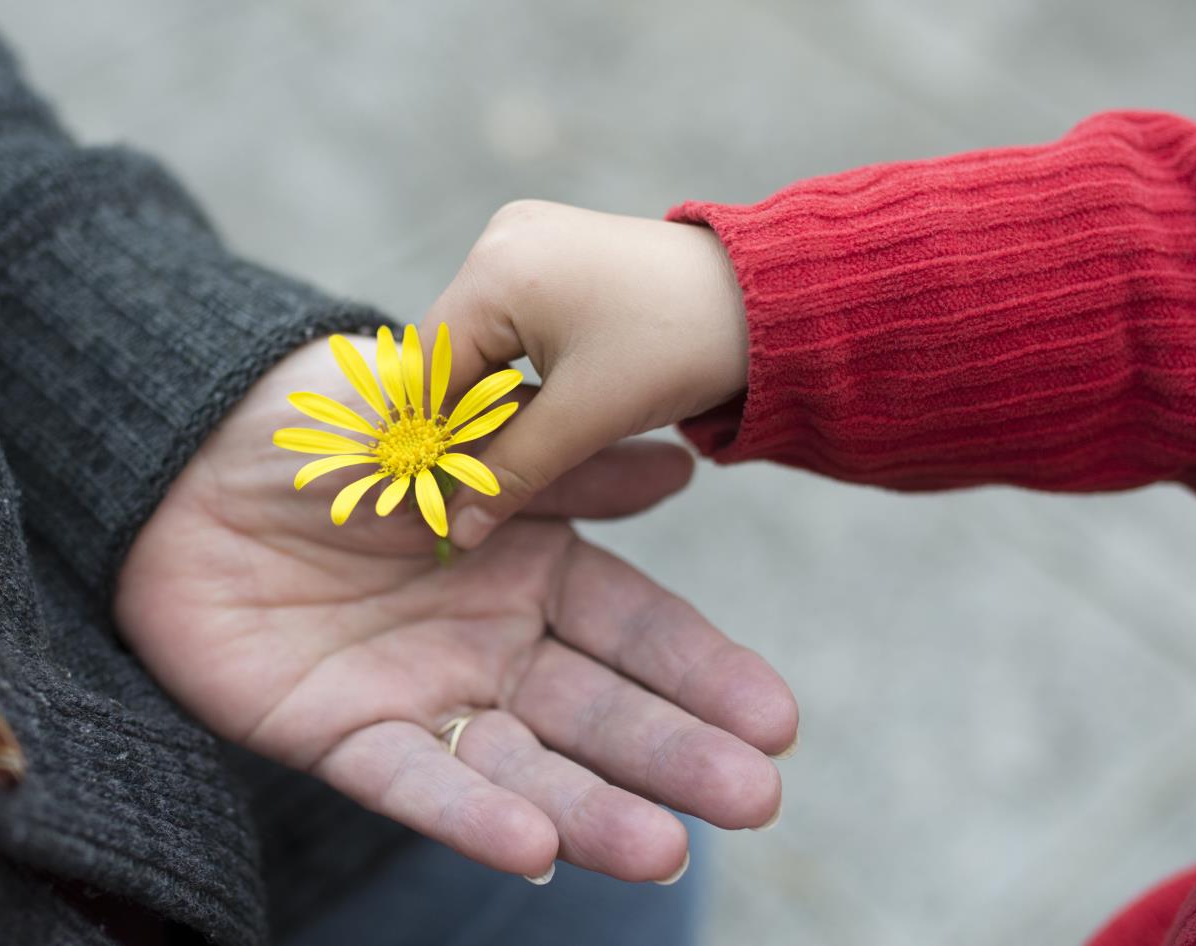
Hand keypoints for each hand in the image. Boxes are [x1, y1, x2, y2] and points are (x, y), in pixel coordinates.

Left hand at [115, 337, 794, 882]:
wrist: (184, 459)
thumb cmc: (327, 432)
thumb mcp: (452, 430)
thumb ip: (559, 463)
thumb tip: (682, 470)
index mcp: (529, 568)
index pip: (635, 630)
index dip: (703, 674)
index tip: (777, 720)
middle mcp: (489, 643)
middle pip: (596, 712)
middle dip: (674, 756)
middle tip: (754, 802)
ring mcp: (421, 694)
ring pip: (520, 764)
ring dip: (592, 809)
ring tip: (666, 851)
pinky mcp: (340, 735)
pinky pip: (411, 780)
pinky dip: (467, 814)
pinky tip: (535, 848)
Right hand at [419, 199, 748, 547]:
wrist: (769, 297)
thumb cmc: (679, 348)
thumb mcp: (586, 419)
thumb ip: (511, 474)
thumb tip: (455, 532)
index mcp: (497, 271)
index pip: (427, 369)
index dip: (426, 437)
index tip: (430, 496)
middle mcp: (499, 240)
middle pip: (448, 350)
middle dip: (456, 418)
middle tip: (461, 486)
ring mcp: (524, 237)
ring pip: (476, 339)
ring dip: (484, 395)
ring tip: (497, 452)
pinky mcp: (550, 248)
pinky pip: (506, 319)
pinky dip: (511, 367)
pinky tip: (530, 406)